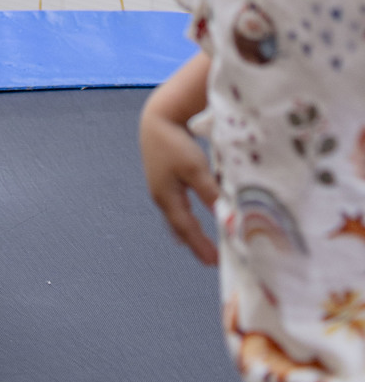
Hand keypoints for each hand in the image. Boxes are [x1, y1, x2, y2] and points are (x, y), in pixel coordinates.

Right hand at [140, 94, 218, 265]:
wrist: (157, 118)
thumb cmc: (176, 143)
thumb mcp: (196, 168)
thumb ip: (209, 193)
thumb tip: (224, 217)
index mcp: (166, 197)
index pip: (187, 228)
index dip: (200, 246)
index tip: (214, 262)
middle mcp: (160, 196)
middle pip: (178, 226)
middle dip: (193, 242)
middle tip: (208, 259)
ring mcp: (159, 187)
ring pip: (175, 216)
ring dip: (187, 231)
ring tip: (197, 246)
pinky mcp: (162, 177)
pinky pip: (175, 206)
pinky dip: (183, 218)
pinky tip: (186, 219)